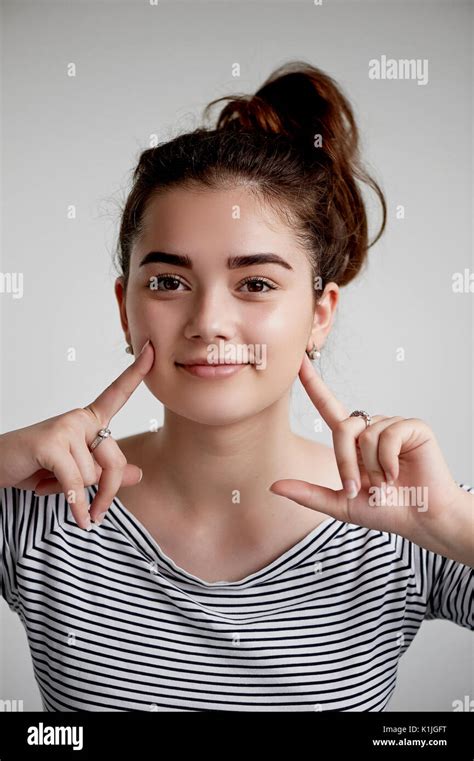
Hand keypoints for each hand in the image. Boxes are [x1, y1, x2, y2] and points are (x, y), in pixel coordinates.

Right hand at [0, 339, 153, 529]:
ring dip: (77, 494)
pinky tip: (79, 518)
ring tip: (51, 484)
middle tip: (98, 513)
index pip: (116, 395)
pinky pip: (76, 482)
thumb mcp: (76, 473)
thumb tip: (138, 474)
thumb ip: (106, 473)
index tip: (152, 349)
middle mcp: (79, 419)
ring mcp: (65, 428)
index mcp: (87, 420)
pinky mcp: (51, 443)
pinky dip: (76, 504)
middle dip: (108, 491)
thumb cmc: (35, 467)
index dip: (136, 373)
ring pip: (92, 476)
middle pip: (115, 459)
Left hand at [269, 353, 472, 562]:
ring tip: (387, 482)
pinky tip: (399, 472)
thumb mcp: (340, 504)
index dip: (313, 383)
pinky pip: (389, 434)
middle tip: (360, 488)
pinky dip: (389, 460)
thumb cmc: (386, 511)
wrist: (421, 520)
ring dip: (373, 467)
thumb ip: (308, 494)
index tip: (299, 361)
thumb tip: (273, 486)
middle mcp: (371, 427)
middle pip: (343, 427)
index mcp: (353, 441)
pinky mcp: (413, 427)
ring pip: (366, 435)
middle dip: (347, 463)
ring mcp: (392, 425)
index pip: (328, 406)